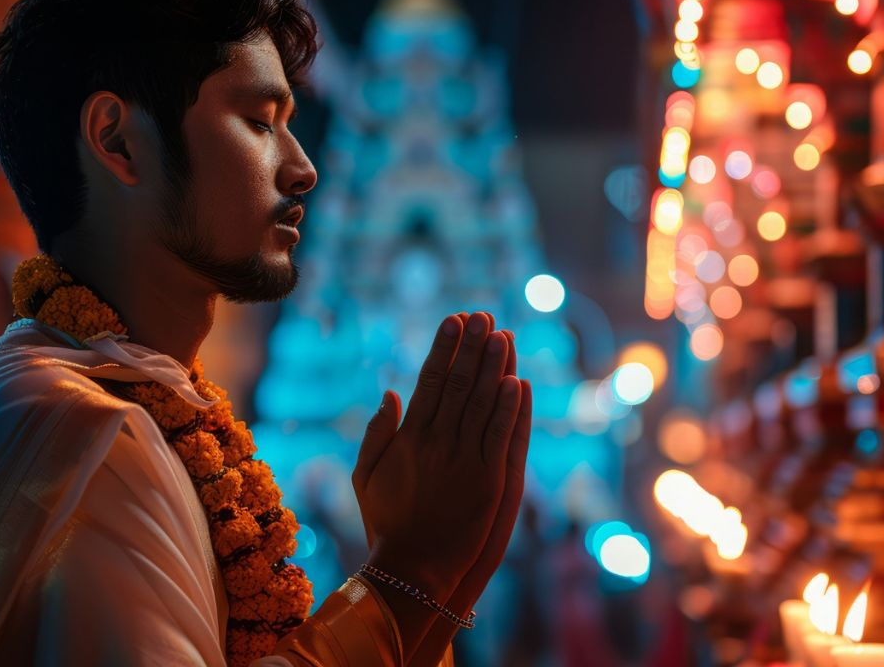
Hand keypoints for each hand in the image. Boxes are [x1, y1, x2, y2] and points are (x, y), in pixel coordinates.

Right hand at [351, 312, 524, 599]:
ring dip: (493, 367)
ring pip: (482, 404)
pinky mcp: (488, 481)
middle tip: (482, 315)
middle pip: (458, 384)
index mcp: (408, 438)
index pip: (429, 381)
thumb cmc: (387, 522)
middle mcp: (437, 443)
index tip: (453, 320)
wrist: (414, 568)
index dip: (443, 348)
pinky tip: (516, 381)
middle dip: (471, 347)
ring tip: (502, 335)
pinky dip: (509, 408)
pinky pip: (501, 435)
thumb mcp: (366, 477)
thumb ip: (376, 434)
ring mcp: (464, 461)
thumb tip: (390, 392)